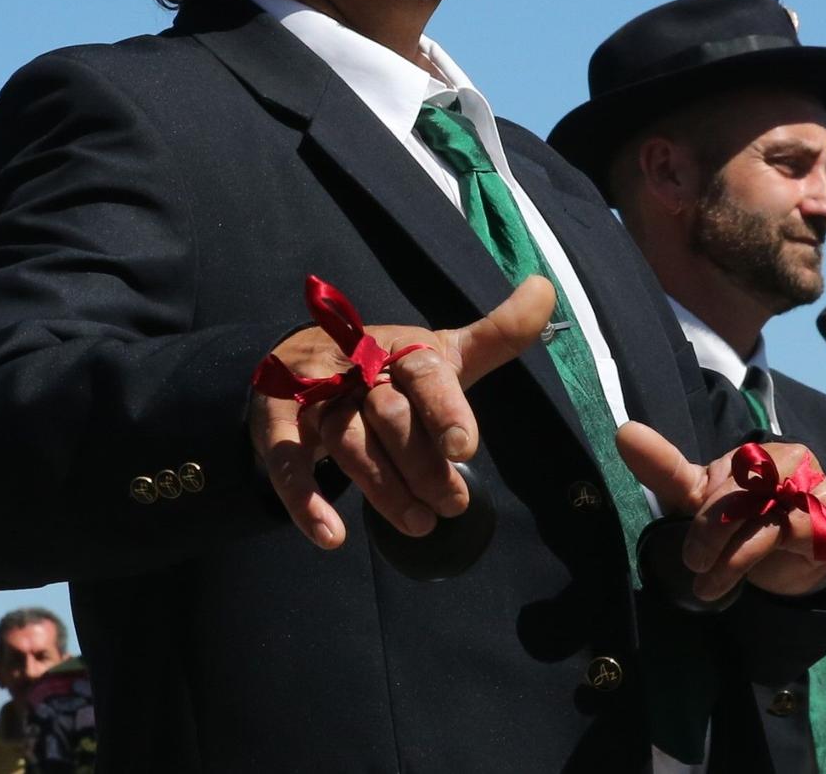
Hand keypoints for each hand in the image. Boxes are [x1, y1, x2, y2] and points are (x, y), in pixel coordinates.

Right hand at [251, 275, 554, 549]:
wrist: (303, 357)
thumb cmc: (387, 367)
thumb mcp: (441, 353)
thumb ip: (496, 335)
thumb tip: (546, 289)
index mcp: (401, 349)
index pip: (426, 374)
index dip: (446, 410)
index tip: (465, 450)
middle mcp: (357, 367)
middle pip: (390, 415)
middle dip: (423, 465)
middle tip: (452, 505)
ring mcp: (315, 397)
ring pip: (349, 443)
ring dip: (384, 489)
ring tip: (420, 524)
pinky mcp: (279, 426)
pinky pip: (289, 463)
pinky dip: (307, 501)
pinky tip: (332, 535)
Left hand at [615, 423, 825, 600]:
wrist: (799, 564)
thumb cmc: (748, 525)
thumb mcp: (702, 501)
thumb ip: (668, 472)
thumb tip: (625, 433)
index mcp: (752, 454)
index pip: (706, 461)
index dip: (663, 458)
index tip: (624, 439)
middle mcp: (786, 460)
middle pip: (738, 488)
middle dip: (709, 528)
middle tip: (692, 562)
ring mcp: (812, 487)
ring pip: (763, 514)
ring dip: (732, 555)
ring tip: (706, 583)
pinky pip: (792, 532)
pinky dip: (759, 558)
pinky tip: (746, 578)